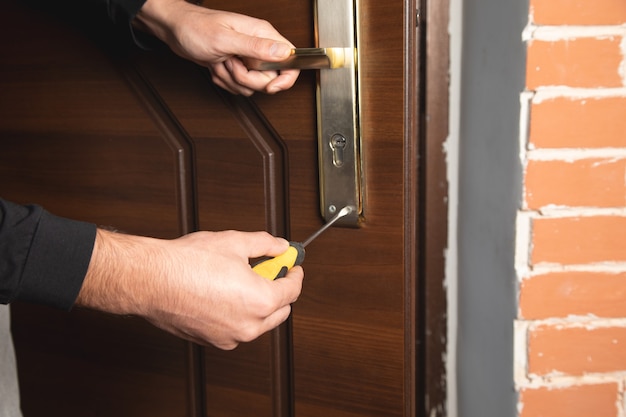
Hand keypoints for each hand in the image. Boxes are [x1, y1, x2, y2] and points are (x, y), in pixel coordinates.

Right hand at [75, 229, 303, 349]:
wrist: (151, 280)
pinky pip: (235, 328)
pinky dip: (237, 314)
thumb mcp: (235, 242)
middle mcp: (249, 326)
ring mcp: (229, 338)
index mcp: (261, 302)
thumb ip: (265, 244)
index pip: (292, 290)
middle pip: (280, 311)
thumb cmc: (188, 263)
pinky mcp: (211, 341)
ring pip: (258, 323)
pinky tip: (222, 293)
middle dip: (279, 290)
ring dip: (258, 304)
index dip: (295, 273)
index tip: (293, 265)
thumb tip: (280, 246)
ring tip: (241, 279)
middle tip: (269, 270)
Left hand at [135, 0, 299, 95]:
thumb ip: (257, 47)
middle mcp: (259, 46)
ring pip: (253, 86)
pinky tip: (217, 66)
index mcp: (262, 35)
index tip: (271, 86)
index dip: (285, 78)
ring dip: (233, 80)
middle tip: (231, 65)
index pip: (291, 60)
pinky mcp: (238, 66)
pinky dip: (225, 81)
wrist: (176, 31)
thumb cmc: (195, 28)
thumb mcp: (226, 39)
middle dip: (247, 79)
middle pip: (269, 79)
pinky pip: (239, 86)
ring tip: (221, 62)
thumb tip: (284, 53)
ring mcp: (248, 57)